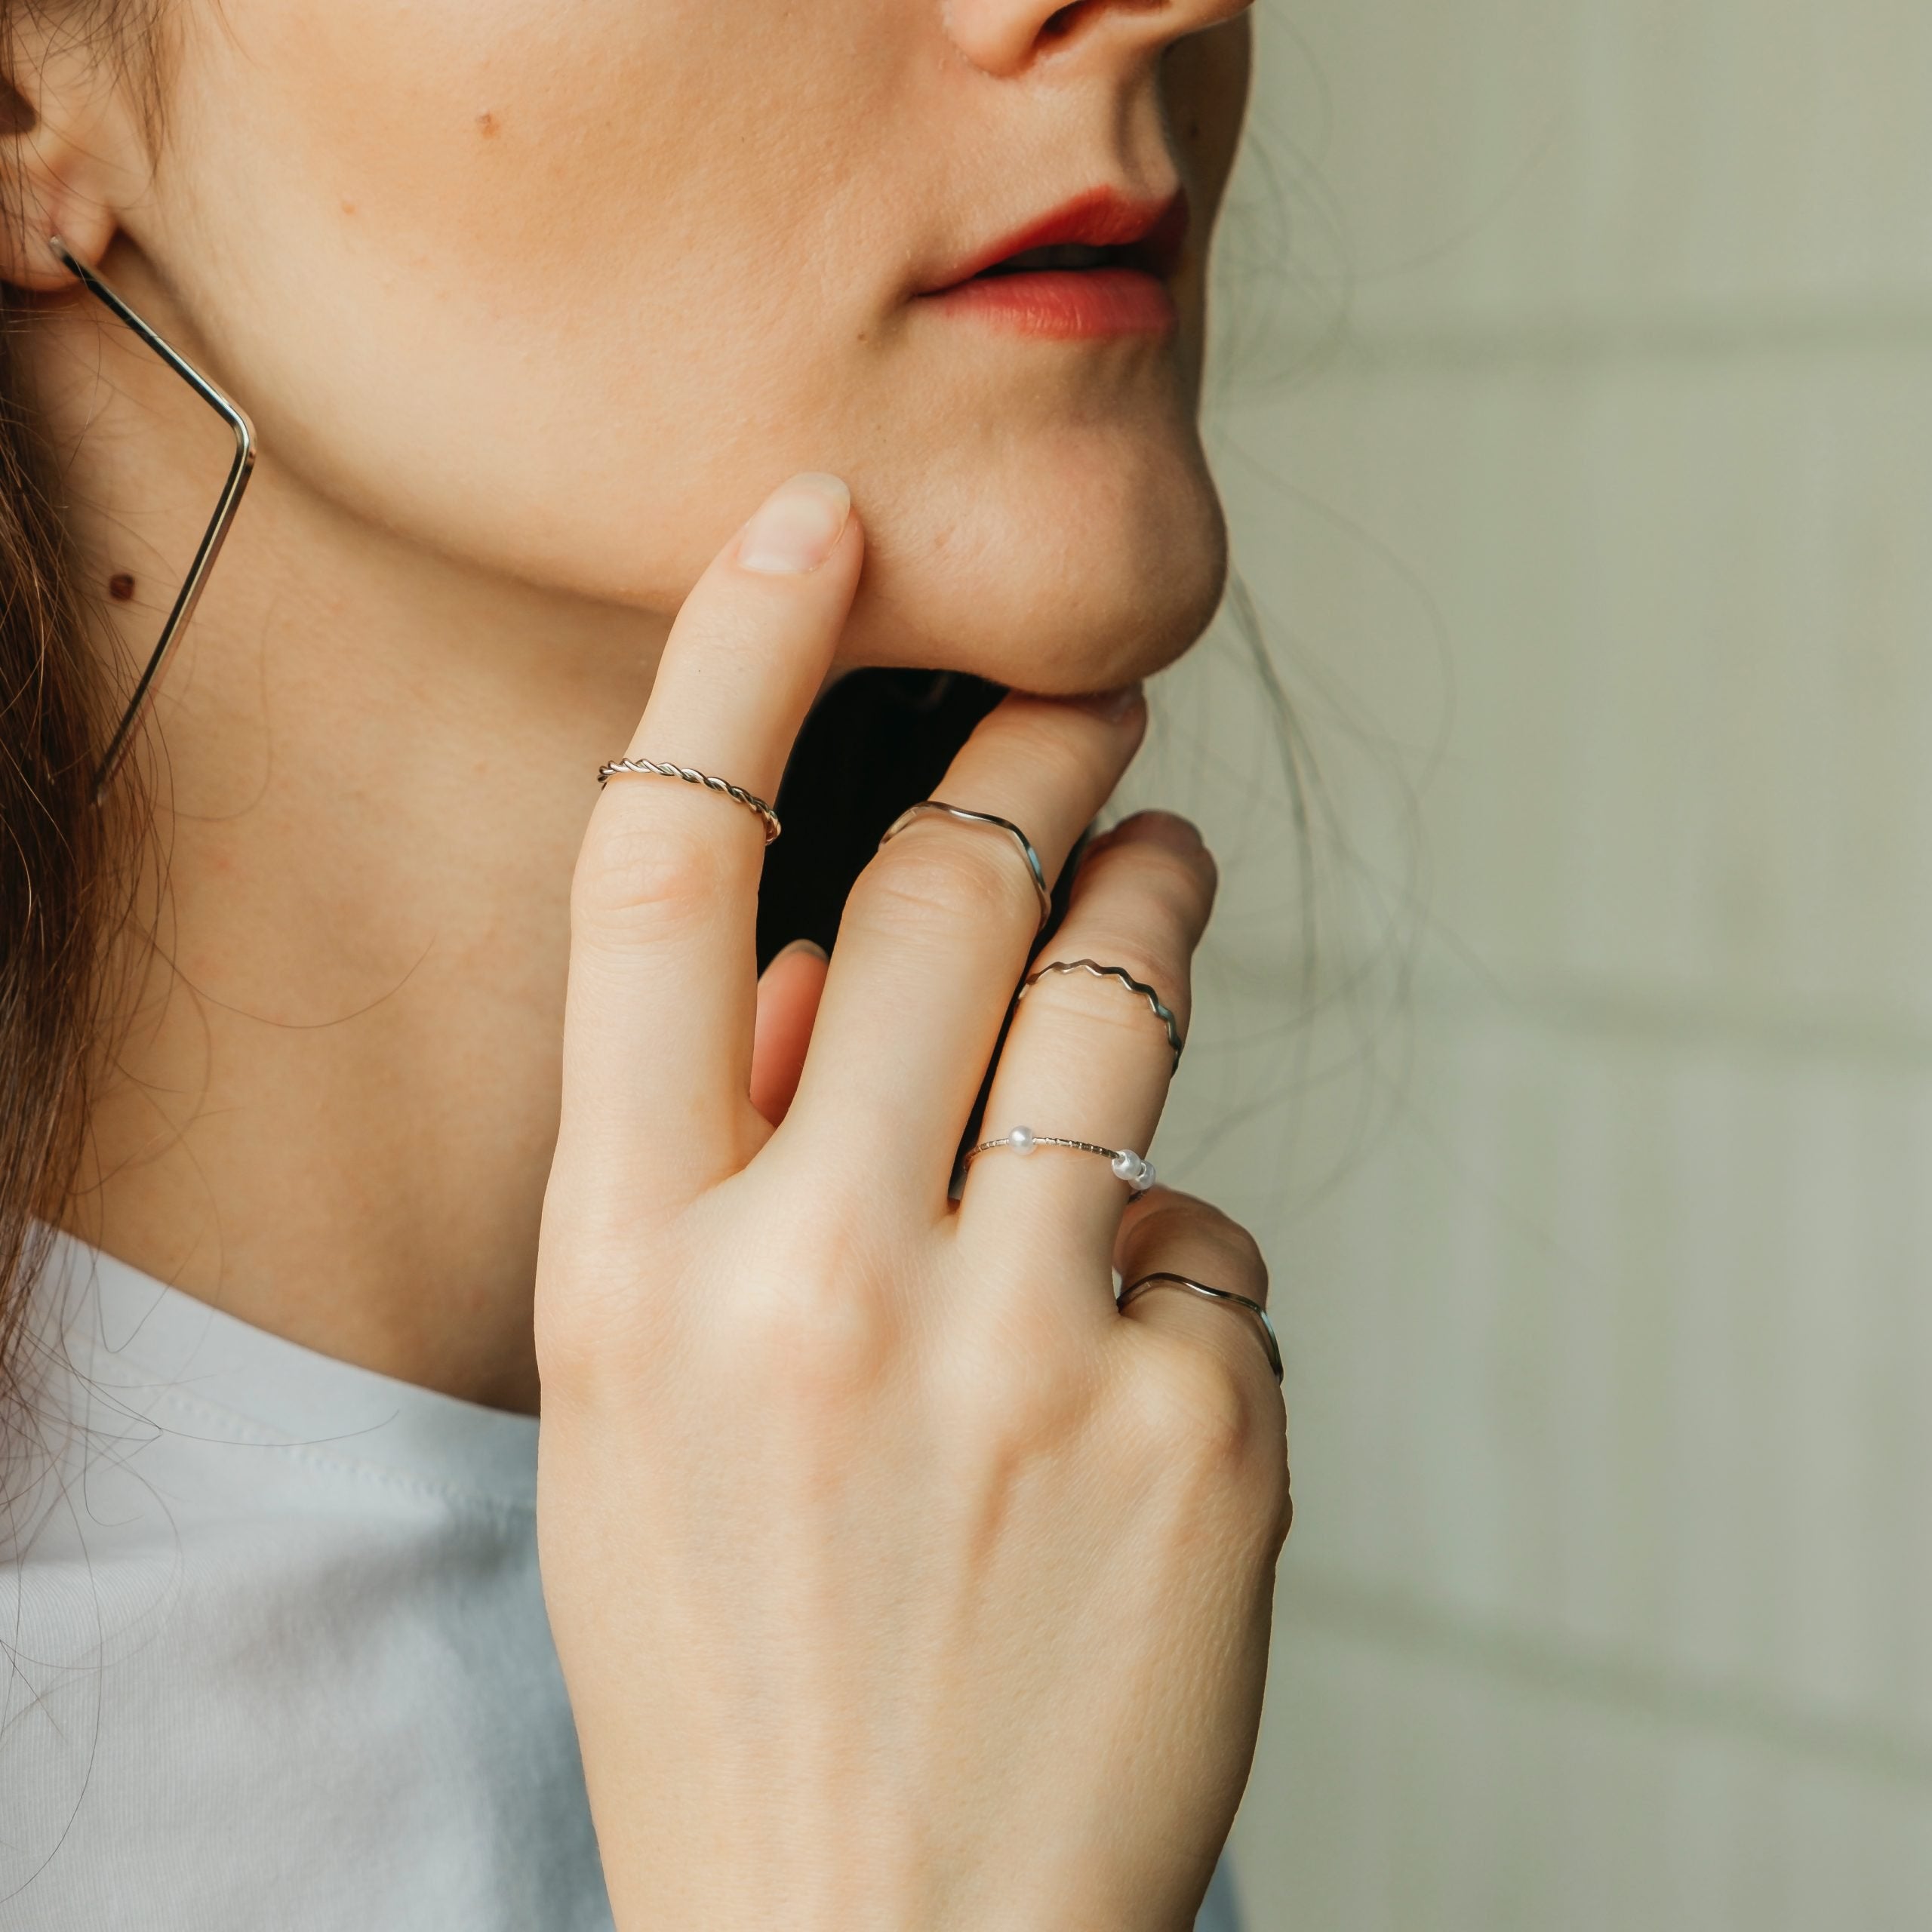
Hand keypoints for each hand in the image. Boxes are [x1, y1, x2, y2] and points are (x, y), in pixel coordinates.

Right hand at [536, 473, 1290, 1931]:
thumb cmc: (738, 1653)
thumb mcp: (635, 1418)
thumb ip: (713, 1176)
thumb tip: (829, 979)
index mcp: (628, 1268)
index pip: (662, 878)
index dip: (734, 660)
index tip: (810, 525)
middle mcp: (814, 1280)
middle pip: (949, 897)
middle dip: (1036, 759)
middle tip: (1085, 697)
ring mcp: (1023, 1348)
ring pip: (1122, 1007)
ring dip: (1151, 901)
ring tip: (1160, 867)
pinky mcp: (1199, 1424)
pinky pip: (1206, 1245)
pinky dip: (1172, 1266)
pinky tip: (1130, 1369)